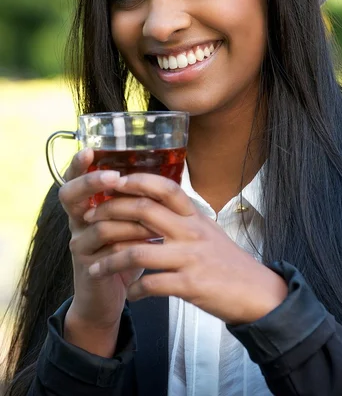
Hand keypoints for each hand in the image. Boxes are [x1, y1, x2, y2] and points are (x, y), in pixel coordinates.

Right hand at [59, 149, 158, 348]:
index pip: (75, 178)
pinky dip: (131, 243)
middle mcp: (78, 220)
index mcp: (88, 204)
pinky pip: (109, 248)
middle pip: (69, 194)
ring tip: (153, 218)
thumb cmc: (127, 251)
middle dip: (91, 182)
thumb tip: (166, 168)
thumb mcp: (132, 222)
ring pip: (97, 222)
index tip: (90, 150)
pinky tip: (150, 241)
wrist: (114, 297)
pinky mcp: (87, 265)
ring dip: (128, 218)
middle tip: (113, 177)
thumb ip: (138, 199)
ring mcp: (79, 243)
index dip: (79, 164)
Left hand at [84, 173, 287, 324]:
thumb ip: (183, 217)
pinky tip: (130, 294)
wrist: (256, 292)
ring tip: (95, 268)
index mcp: (194, 216)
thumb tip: (154, 203)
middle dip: (111, 212)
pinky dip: (135, 291)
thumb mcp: (207, 230)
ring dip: (110, 261)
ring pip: (138, 252)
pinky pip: (151, 285)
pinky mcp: (189, 285)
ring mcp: (189, 257)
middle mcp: (190, 231)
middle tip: (91, 218)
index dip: (137, 180)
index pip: (164, 187)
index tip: (112, 181)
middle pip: (144, 211)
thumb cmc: (228, 261)